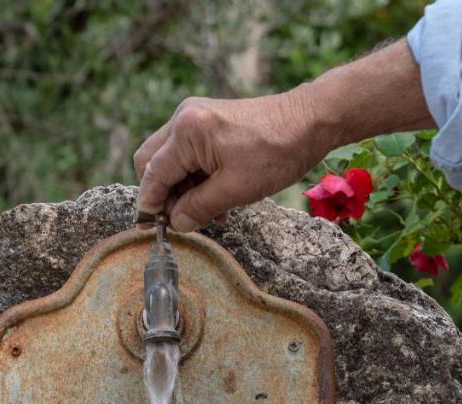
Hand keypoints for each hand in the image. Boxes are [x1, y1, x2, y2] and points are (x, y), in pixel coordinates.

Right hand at [133, 41, 433, 232]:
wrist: (310, 121)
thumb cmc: (276, 152)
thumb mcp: (236, 189)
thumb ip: (200, 207)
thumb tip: (176, 223)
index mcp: (187, 131)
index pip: (153, 174)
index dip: (151, 204)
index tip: (152, 228)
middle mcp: (184, 118)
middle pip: (151, 162)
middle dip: (162, 193)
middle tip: (181, 218)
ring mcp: (196, 117)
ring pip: (170, 159)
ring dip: (182, 187)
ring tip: (208, 211)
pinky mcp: (209, 121)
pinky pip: (188, 153)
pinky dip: (195, 176)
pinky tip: (215, 196)